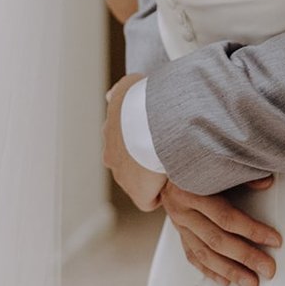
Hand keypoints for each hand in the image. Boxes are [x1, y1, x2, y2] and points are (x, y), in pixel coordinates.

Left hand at [102, 73, 167, 211]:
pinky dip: (162, 192)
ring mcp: (124, 177)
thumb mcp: (127, 86)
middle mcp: (112, 156)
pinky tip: (175, 178)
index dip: (140, 140)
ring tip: (172, 162)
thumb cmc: (142, 102)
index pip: (123, 142)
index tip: (154, 136)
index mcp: (111, 133)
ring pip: (140, 181)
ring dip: (153, 174)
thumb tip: (110, 95)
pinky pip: (151, 199)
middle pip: (130, 164)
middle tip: (164, 148)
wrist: (152, 121)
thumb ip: (119, 91)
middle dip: (144, 159)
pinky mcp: (138, 194)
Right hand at [160, 177, 281, 285]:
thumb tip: (267, 182)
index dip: (252, 230)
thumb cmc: (194, 165)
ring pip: (205, 254)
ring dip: (230, 271)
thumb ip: (241, 175)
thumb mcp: (216, 165)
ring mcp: (179, 225)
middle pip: (217, 240)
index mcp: (192, 191)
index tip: (274, 240)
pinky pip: (194, 257)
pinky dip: (210, 271)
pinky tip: (225, 280)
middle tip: (267, 269)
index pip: (226, 217)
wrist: (162, 165)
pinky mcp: (179, 234)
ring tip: (250, 282)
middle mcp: (183, 211)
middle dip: (246, 257)